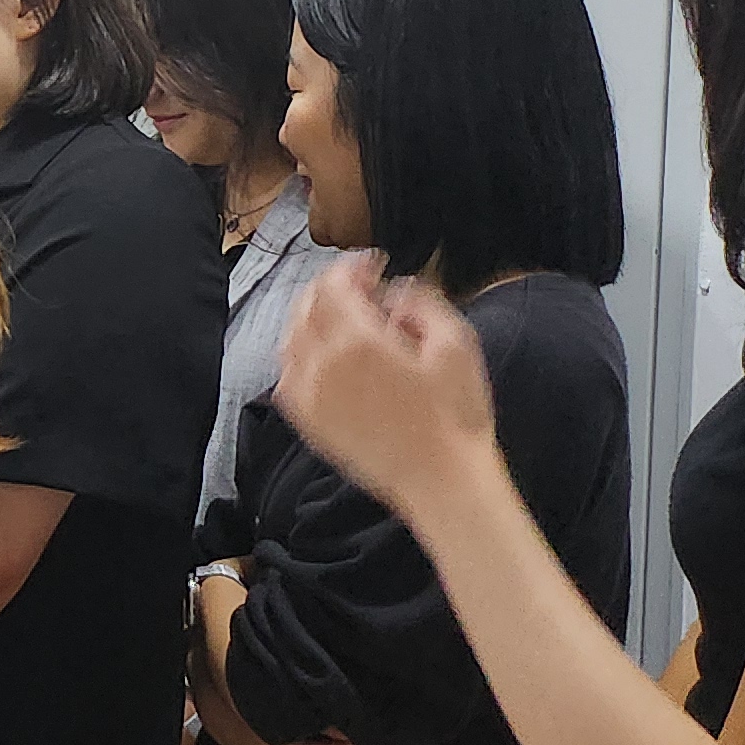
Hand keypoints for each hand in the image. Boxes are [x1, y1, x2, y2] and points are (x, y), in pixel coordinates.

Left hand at [276, 256, 496, 508]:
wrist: (441, 480)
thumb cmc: (455, 415)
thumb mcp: (456, 344)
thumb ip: (422, 303)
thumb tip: (394, 291)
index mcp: (357, 341)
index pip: (333, 285)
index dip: (350, 267)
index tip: (371, 265)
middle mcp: (322, 364)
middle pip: (306, 306)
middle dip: (330, 288)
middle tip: (360, 288)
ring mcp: (309, 395)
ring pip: (291, 338)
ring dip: (312, 317)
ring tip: (342, 318)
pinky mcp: (308, 421)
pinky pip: (287, 375)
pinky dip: (299, 355)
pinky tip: (323, 357)